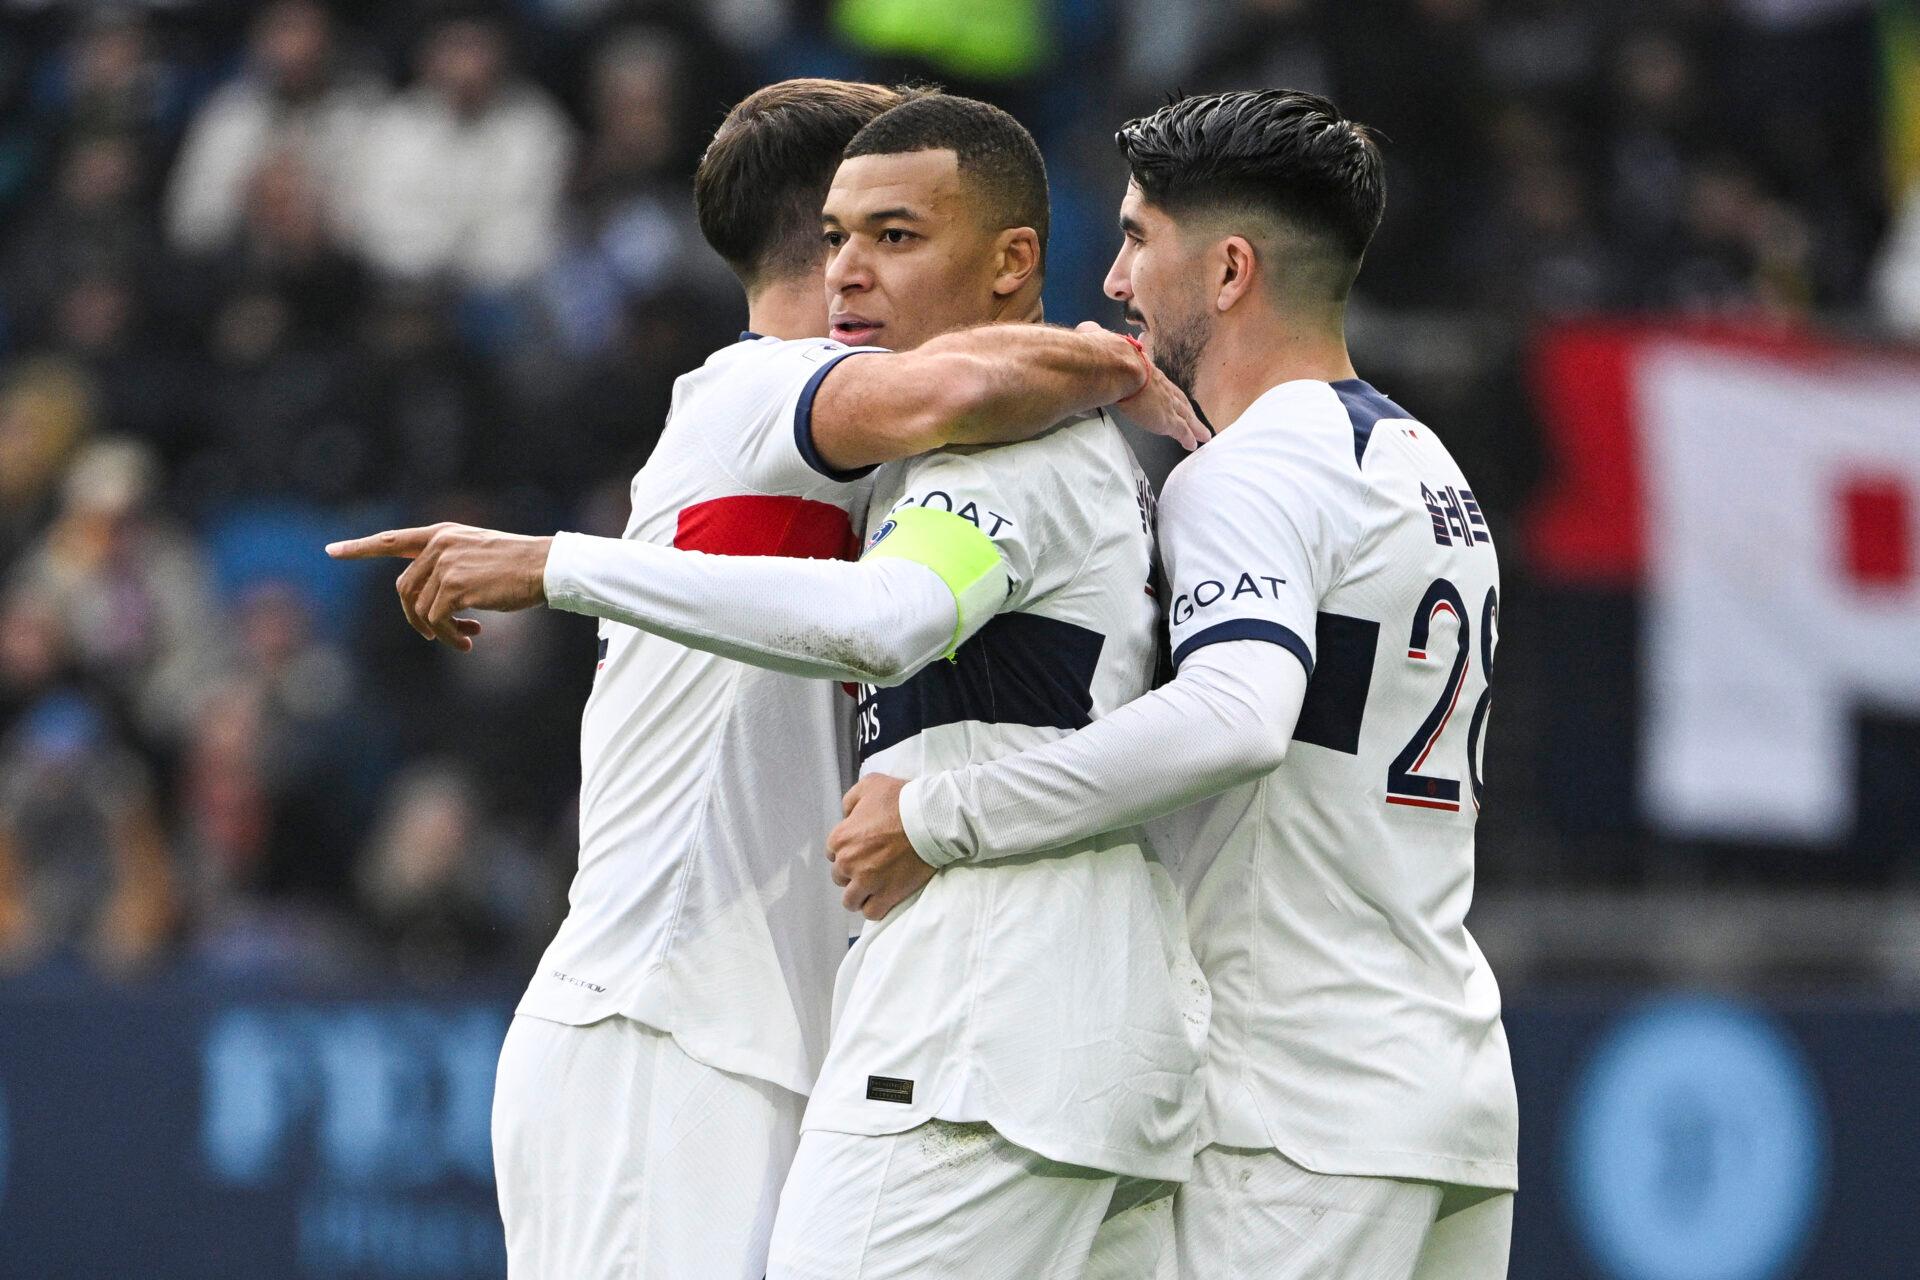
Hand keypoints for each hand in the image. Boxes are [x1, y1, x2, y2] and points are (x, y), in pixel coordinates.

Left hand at [326, 523, 550, 650]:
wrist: (546, 566)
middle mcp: (438, 545)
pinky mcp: (454, 586)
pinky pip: (436, 620)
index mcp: (442, 533)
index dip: (360, 547)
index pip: (392, 540)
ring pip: (419, 608)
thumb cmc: (520, 564)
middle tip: (437, 634)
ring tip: (462, 638)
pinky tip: (469, 639)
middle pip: (404, 588)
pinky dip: (449, 636)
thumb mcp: (479, 553)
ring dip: (438, 631)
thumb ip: (451, 564)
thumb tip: (432, 604)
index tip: (332, 550)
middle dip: (415, 617)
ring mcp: (445, 565)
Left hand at [829, 774, 934, 920]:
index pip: (832, 853)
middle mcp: (848, 863)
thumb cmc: (901, 800)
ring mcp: (866, 882)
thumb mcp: (870, 784)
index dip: (847, 851)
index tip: (862, 850)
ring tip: (874, 888)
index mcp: (841, 838)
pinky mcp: (886, 895)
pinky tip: (883, 898)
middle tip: (871, 867)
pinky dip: (875, 908)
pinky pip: (871, 912)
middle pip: (840, 878)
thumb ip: (851, 800)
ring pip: (851, 901)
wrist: (930, 820)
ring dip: (860, 895)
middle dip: (852, 874)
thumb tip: (847, 814)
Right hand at [1078, 321, 1209, 450]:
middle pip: (1179, 400)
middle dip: (1188, 410)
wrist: (1116, 366)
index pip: (1161, 383)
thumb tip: (1087, 329)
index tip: (1171, 396)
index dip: (1167, 391)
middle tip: (1196, 418)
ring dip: (1195, 426)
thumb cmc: (1107, 355)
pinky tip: (1193, 444)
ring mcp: (1166, 403)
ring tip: (1203, 435)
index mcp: (1146, 370)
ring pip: (1185, 417)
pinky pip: (1181, 431)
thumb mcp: (1101, 341)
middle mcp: (1161, 386)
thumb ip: (1096, 336)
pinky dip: (1188, 438)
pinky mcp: (1166, 419)